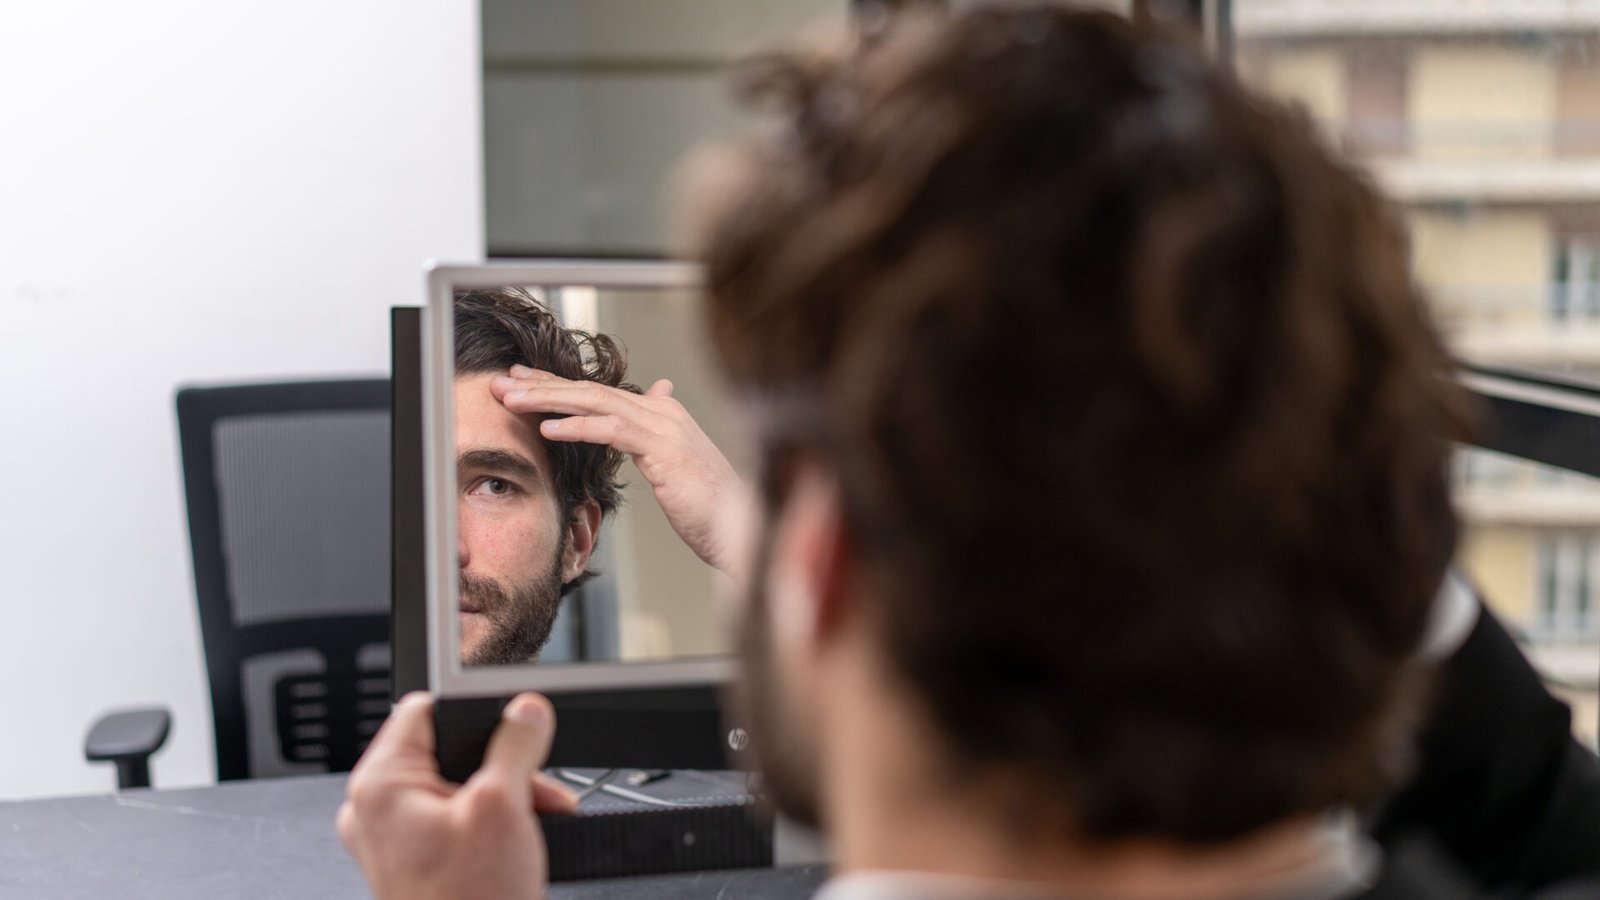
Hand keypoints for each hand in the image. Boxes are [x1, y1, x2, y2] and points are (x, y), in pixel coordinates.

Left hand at [337, 692, 576, 899]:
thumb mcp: (504, 806)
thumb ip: (515, 744)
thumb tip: (525, 710)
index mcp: (380, 786)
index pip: (424, 710)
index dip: (475, 714)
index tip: (513, 724)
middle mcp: (376, 810)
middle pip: (448, 751)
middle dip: (503, 764)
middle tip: (534, 785)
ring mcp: (393, 840)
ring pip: (456, 785)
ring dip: (505, 794)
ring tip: (535, 818)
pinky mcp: (414, 863)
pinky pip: (454, 820)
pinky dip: (491, 822)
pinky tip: (520, 839)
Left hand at [493, 365, 745, 573]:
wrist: (740, 527)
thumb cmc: (710, 505)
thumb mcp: (680, 464)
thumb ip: (662, 432)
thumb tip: (660, 393)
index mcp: (664, 413)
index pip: (600, 391)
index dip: (558, 385)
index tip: (522, 383)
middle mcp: (663, 411)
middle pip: (592, 389)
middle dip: (544, 385)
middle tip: (505, 383)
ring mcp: (664, 426)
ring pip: (596, 402)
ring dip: (549, 401)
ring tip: (513, 401)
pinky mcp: (663, 448)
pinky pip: (611, 430)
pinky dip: (576, 426)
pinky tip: (548, 429)